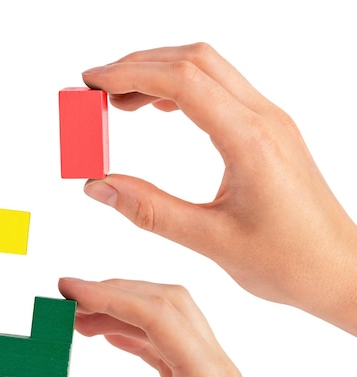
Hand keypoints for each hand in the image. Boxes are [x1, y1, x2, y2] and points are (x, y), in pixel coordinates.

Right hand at [38, 277, 277, 376]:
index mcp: (210, 376)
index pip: (157, 315)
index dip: (110, 296)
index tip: (69, 290)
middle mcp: (213, 365)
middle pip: (166, 304)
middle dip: (116, 293)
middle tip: (70, 298)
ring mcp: (207, 373)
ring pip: (165, 321)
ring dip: (122, 312)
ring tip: (79, 319)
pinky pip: (164, 345)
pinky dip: (132, 334)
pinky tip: (108, 338)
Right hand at [80, 43, 356, 334]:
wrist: (338, 268)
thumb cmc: (287, 261)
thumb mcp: (210, 241)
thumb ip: (149, 210)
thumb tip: (98, 187)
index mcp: (249, 141)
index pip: (182, 81)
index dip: (130, 74)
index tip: (92, 83)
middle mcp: (263, 118)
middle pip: (193, 60)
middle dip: (138, 65)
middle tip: (96, 89)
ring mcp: (269, 120)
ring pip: (207, 69)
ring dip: (159, 73)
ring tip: (119, 100)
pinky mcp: (268, 130)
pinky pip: (220, 88)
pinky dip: (181, 88)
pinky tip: (158, 108)